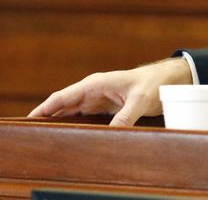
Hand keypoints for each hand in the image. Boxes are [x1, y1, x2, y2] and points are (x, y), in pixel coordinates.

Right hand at [28, 58, 191, 126]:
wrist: (166, 80)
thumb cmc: (152, 84)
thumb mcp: (140, 100)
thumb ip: (126, 116)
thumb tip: (112, 133)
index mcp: (95, 84)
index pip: (62, 97)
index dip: (44, 108)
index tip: (29, 120)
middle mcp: (91, 91)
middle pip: (62, 107)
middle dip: (47, 119)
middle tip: (34, 136)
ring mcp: (96, 99)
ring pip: (70, 113)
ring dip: (58, 124)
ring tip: (45, 139)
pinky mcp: (103, 108)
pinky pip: (82, 118)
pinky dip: (72, 126)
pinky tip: (66, 137)